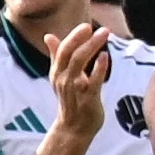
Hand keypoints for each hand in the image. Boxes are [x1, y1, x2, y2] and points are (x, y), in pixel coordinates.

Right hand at [51, 17, 114, 142]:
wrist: (73, 129)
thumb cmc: (71, 101)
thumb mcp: (60, 77)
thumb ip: (56, 56)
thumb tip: (48, 36)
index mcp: (56, 72)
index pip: (61, 50)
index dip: (73, 37)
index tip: (85, 26)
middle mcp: (62, 78)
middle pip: (69, 53)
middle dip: (82, 38)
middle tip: (98, 28)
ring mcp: (73, 88)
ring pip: (79, 63)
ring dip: (91, 47)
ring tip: (104, 35)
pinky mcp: (87, 98)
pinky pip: (92, 81)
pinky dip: (98, 68)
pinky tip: (105, 57)